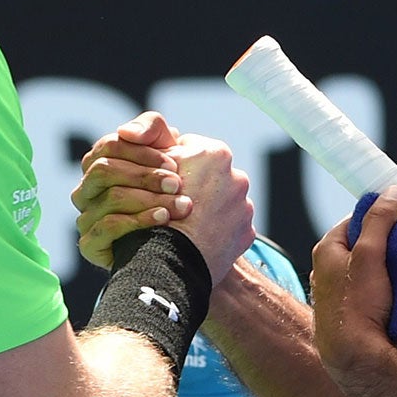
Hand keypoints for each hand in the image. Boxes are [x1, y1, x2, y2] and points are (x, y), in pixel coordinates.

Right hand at [73, 111, 189, 268]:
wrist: (181, 239)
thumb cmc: (171, 188)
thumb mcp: (166, 152)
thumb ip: (151, 129)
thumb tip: (126, 132)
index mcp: (99, 163)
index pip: (110, 146)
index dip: (142, 152)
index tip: (174, 163)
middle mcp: (86, 189)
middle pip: (104, 170)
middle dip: (144, 176)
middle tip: (177, 184)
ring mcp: (85, 217)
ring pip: (109, 199)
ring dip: (149, 199)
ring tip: (180, 205)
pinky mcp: (90, 245)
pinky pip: (107, 228)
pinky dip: (138, 221)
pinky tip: (163, 219)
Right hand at [163, 135, 254, 281]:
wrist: (170, 259)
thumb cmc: (155, 209)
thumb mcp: (150, 167)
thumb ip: (158, 148)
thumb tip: (154, 136)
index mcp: (215, 153)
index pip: (191, 149)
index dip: (172, 164)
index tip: (162, 181)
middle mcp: (237, 176)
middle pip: (210, 176)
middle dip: (195, 186)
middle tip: (174, 203)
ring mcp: (244, 205)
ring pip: (222, 202)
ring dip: (208, 209)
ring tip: (186, 224)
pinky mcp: (246, 232)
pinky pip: (230, 227)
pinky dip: (216, 231)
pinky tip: (198, 238)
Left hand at [310, 185, 396, 396]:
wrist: (356, 360)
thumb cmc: (357, 307)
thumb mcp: (369, 255)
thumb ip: (379, 221)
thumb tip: (392, 194)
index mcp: (326, 251)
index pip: (356, 219)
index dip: (381, 215)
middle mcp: (327, 270)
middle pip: (364, 244)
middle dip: (389, 241)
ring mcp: (340, 294)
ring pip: (369, 268)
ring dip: (390, 265)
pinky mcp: (352, 313)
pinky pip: (373, 290)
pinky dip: (387, 286)